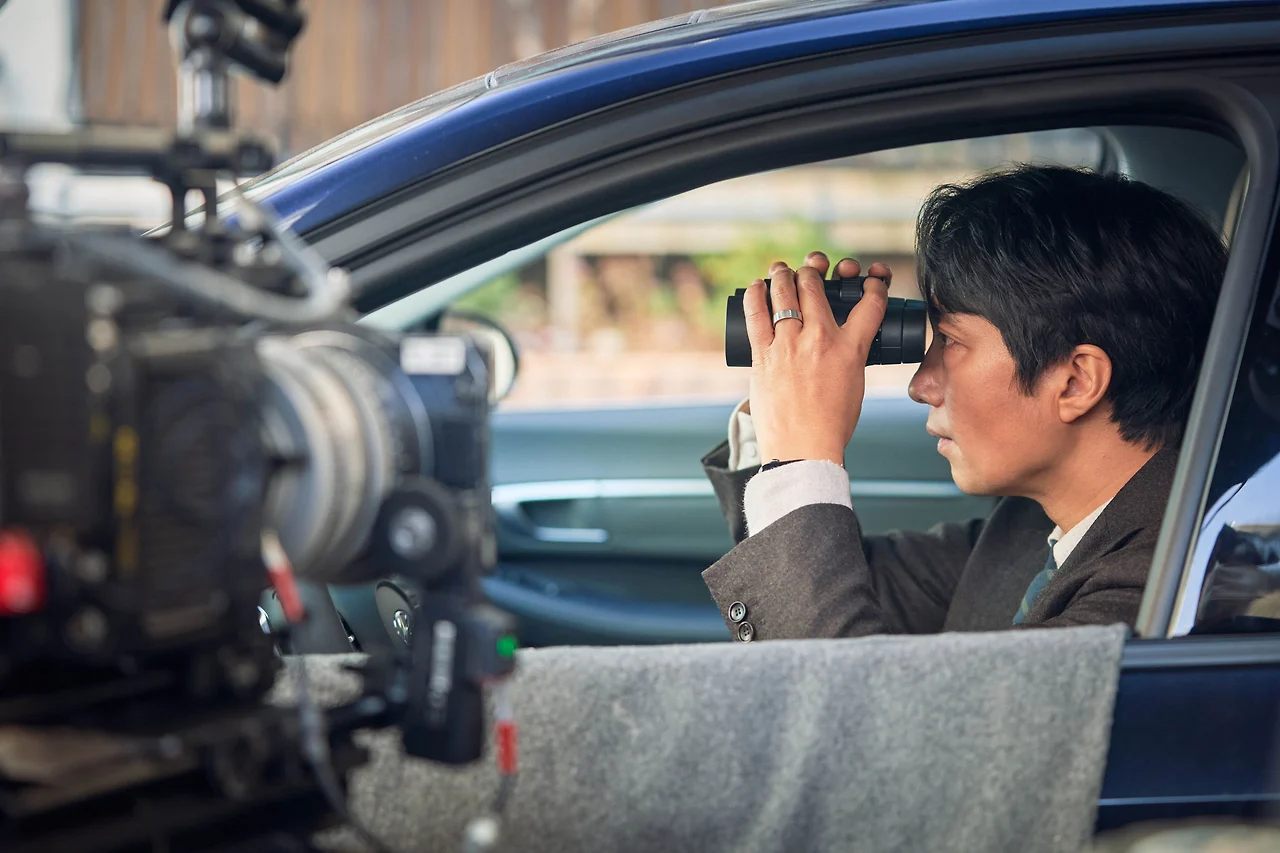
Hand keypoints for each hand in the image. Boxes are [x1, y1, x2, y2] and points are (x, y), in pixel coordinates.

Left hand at [745, 252, 890, 464]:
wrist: (803, 450)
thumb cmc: (830, 425)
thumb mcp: (855, 384)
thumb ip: (850, 357)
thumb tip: (843, 343)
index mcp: (850, 349)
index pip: (869, 303)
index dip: (872, 284)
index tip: (868, 281)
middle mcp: (819, 340)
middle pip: (815, 286)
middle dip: (813, 271)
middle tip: (811, 271)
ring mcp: (789, 345)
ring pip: (784, 292)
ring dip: (783, 274)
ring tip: (782, 271)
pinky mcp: (763, 355)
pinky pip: (756, 314)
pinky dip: (756, 295)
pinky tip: (757, 287)